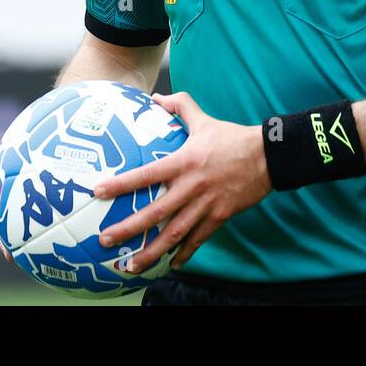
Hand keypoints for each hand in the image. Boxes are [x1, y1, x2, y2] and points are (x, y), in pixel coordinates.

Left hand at [92, 91, 271, 273]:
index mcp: (184, 162)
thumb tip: (156, 98)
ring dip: (151, 252)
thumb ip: (180, 107)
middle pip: (155, 213)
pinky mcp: (220, 216)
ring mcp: (206, 204)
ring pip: (174, 234)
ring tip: (131, 266)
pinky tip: (172, 263)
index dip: (120, 184)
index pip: (145, 175)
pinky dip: (184, 253)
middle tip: (105, 241)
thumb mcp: (204, 119)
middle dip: (128, 229)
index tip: (98, 192)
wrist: (268, 156)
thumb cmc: (233, 137)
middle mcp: (191, 186)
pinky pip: (198, 239)